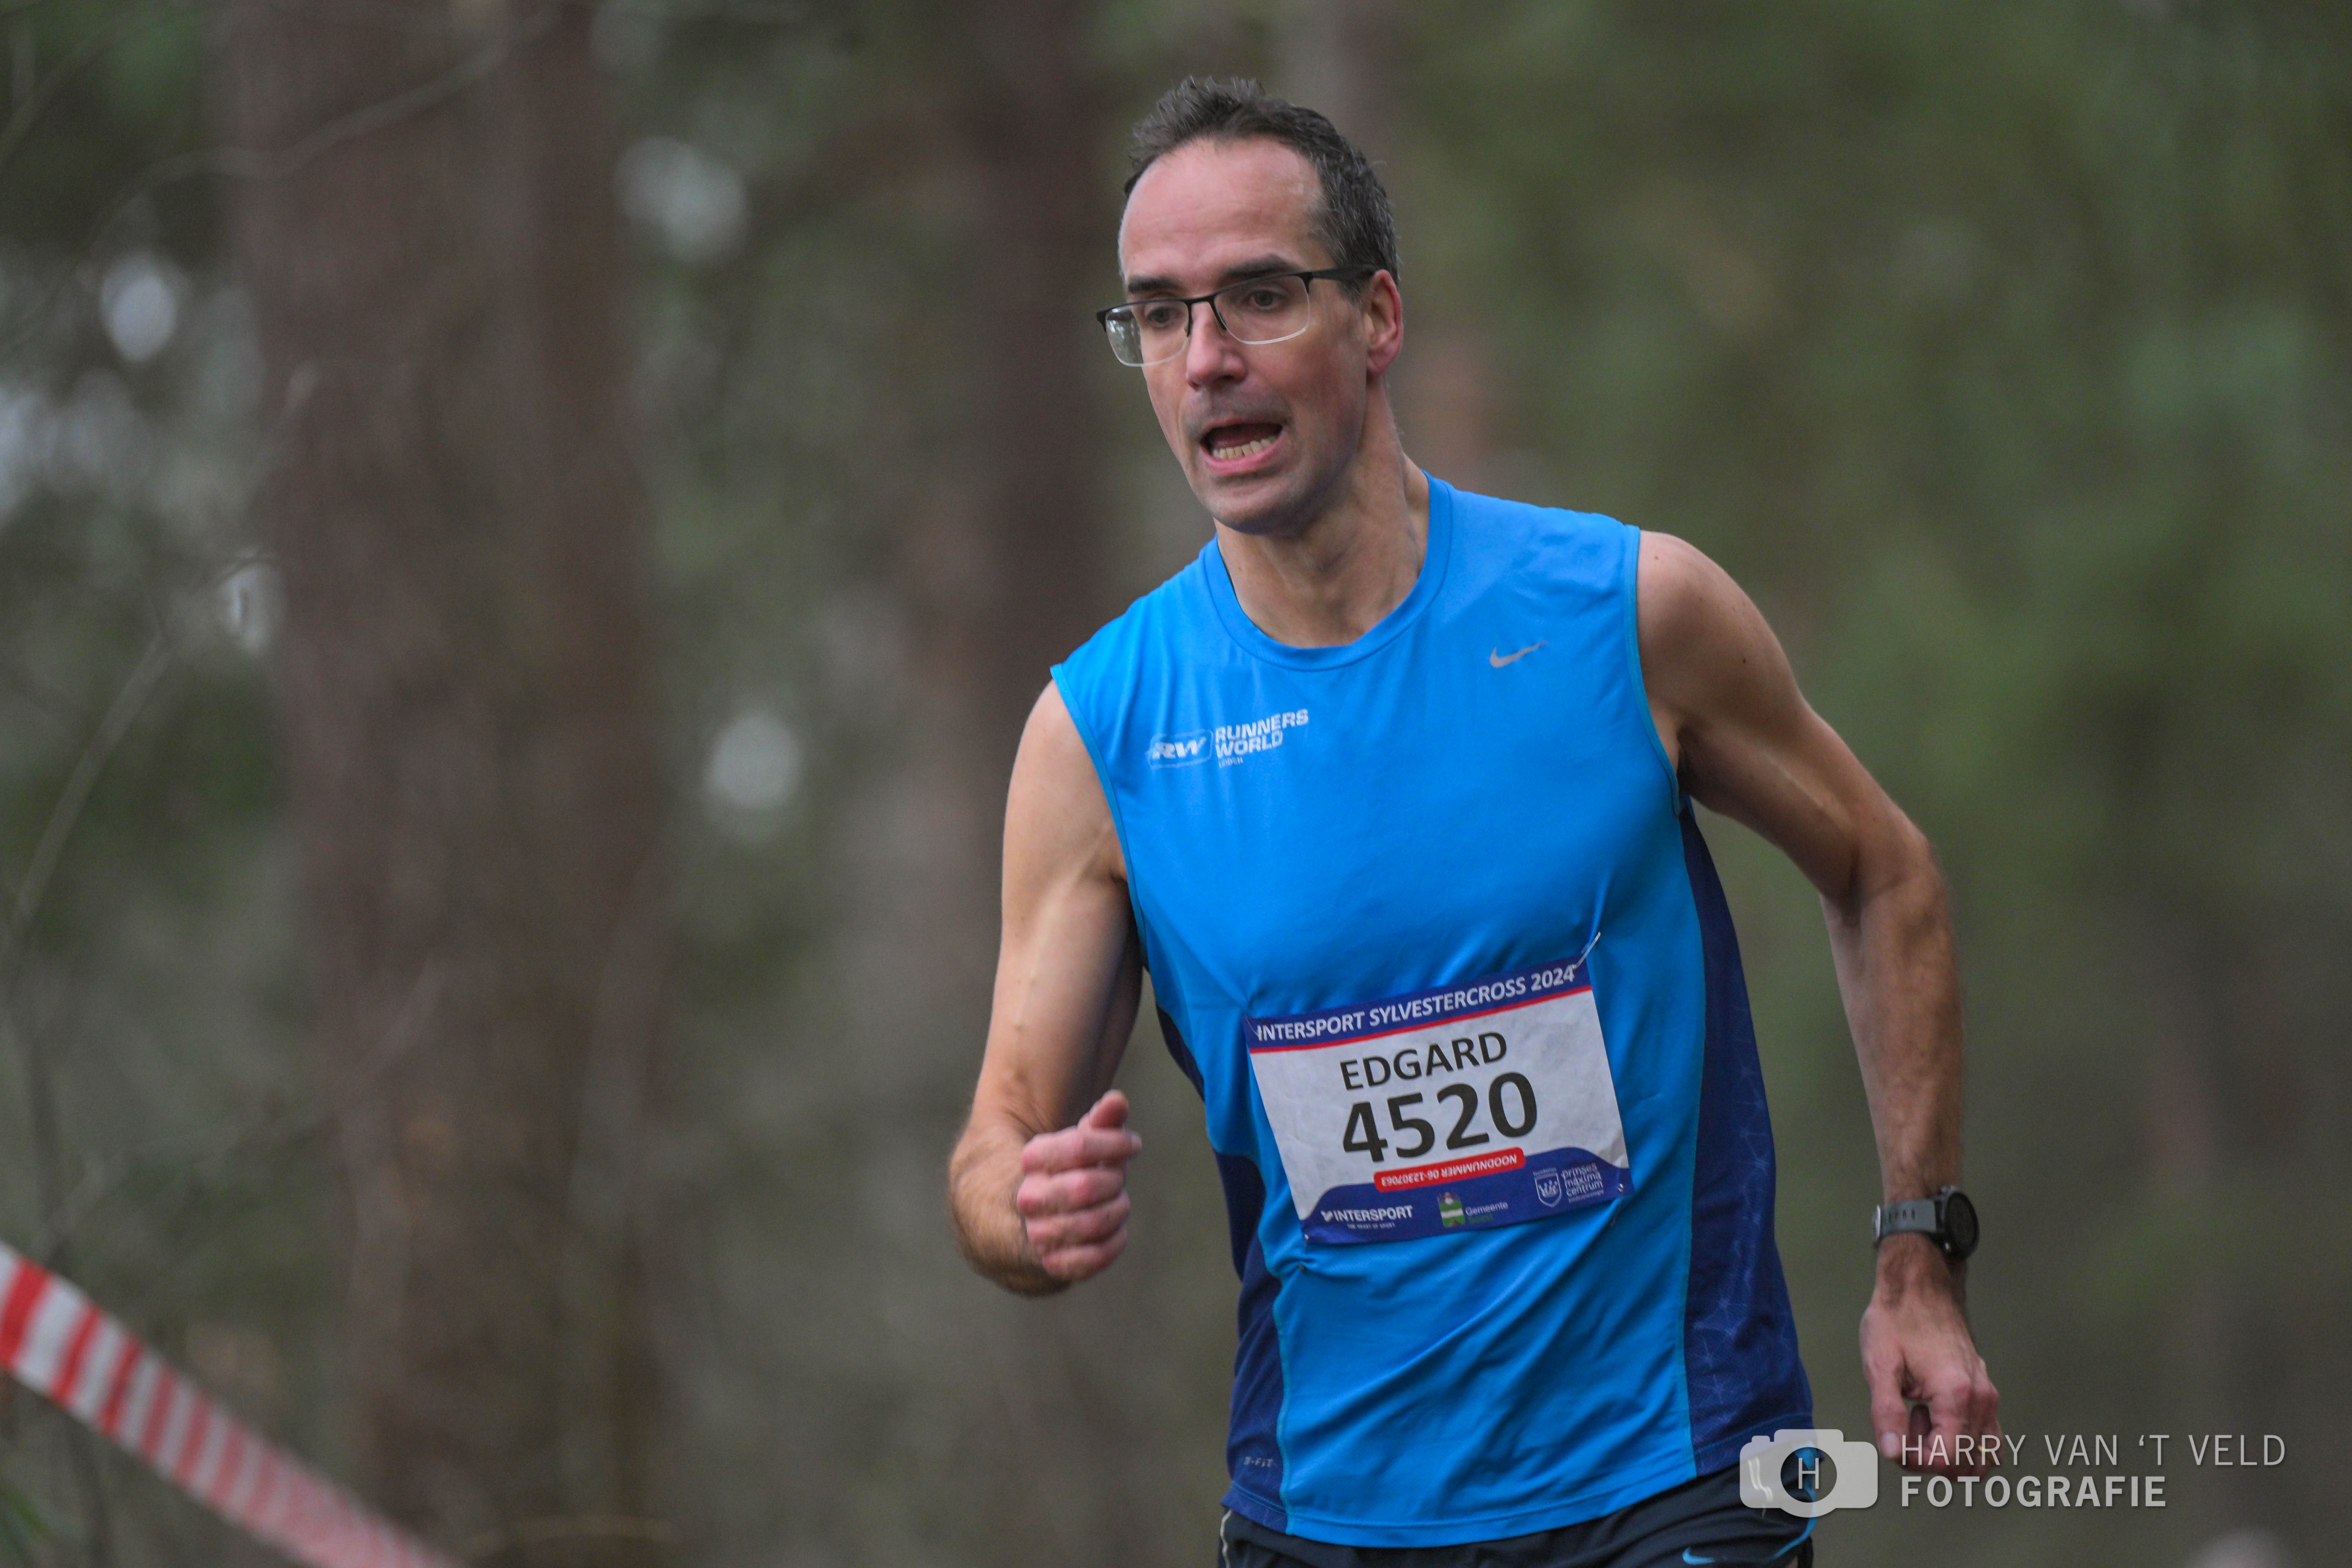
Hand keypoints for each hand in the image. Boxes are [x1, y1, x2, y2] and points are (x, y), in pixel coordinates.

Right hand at [1015, 1091, 1141, 1282]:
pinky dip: (1114, 1243)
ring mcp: (1038, 1233)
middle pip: (1084, 1187)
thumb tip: (1118, 1101)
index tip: (1133, 1144)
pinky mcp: (1054, 1264)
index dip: (1115, 1143)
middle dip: (1113, 1181)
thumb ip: (1102, 1120)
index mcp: (1033, 1159)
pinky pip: (1092, 1258)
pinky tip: (1118, 1230)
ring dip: (1117, 1211)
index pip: (1078, 1146)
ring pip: (1090, 1223)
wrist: (1043, 1218)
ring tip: (1119, 1204)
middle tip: (1118, 1179)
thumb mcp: (1085, 1142)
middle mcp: (1029, 1197)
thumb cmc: (1074, 1171)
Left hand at [1861, 1237, 2000, 1473]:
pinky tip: (1934, 1415)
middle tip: (1905, 1426)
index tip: (1894, 1442)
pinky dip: (1963, 1439)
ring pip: (1981, 1455)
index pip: (1947, 1460)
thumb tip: (1893, 1453)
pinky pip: (1986, 1435)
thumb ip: (1887, 1413)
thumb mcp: (1880, 1366)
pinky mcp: (1987, 1390)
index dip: (1916, 1461)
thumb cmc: (1897, 1321)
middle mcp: (1982, 1398)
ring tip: (1920, 1419)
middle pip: (1966, 1463)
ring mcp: (1989, 1395)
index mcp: (1956, 1394)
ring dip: (1949, 1451)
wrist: (1920, 1287)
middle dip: (1931, 1458)